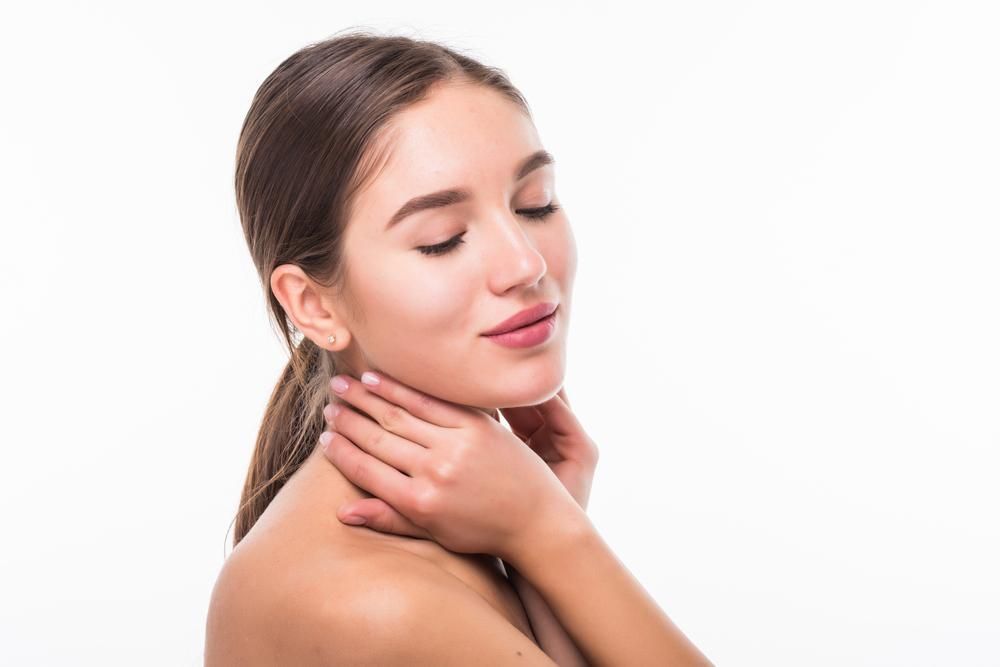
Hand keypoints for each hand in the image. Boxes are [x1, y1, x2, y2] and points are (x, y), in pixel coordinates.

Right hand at [320, 371, 579, 561]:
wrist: (537, 521)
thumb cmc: (482, 531)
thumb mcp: (434, 533)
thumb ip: (389, 519)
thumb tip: (342, 511)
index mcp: (419, 503)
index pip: (367, 470)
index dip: (341, 452)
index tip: (323, 437)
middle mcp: (434, 473)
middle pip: (378, 438)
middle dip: (348, 419)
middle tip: (327, 403)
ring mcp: (457, 447)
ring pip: (398, 416)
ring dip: (366, 398)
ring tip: (343, 386)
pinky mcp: (478, 427)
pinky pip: (431, 402)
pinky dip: (401, 389)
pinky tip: (379, 379)